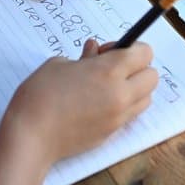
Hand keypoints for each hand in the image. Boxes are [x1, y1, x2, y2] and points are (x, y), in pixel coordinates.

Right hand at [3, 40, 156, 163]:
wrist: (31, 137)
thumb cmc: (40, 95)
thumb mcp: (58, 64)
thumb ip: (83, 57)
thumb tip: (94, 52)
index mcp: (109, 71)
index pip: (144, 53)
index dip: (131, 47)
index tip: (111, 50)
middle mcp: (121, 95)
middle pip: (152, 77)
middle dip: (137, 68)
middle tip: (110, 67)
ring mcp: (118, 117)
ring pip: (146, 99)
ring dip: (134, 88)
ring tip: (106, 87)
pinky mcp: (112, 134)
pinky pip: (130, 115)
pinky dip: (122, 106)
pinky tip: (97, 104)